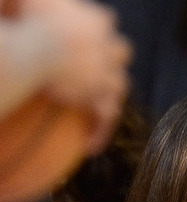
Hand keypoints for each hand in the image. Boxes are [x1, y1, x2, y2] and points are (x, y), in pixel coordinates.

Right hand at [15, 0, 131, 153]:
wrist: (33, 48)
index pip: (105, 23)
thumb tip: (7, 2)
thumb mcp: (26, 2)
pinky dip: (100, 130)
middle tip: (102, 70)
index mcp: (95, 20)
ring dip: (110, 98)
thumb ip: (19, 2)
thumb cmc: (22, 19)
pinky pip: (106, 116)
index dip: (98, 31)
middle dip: (113, 58)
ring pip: (119, 86)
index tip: (90, 40)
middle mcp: (107, 44)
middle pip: (120, 51)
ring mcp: (106, 71)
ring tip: (99, 112)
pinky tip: (90, 147)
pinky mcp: (100, 94)